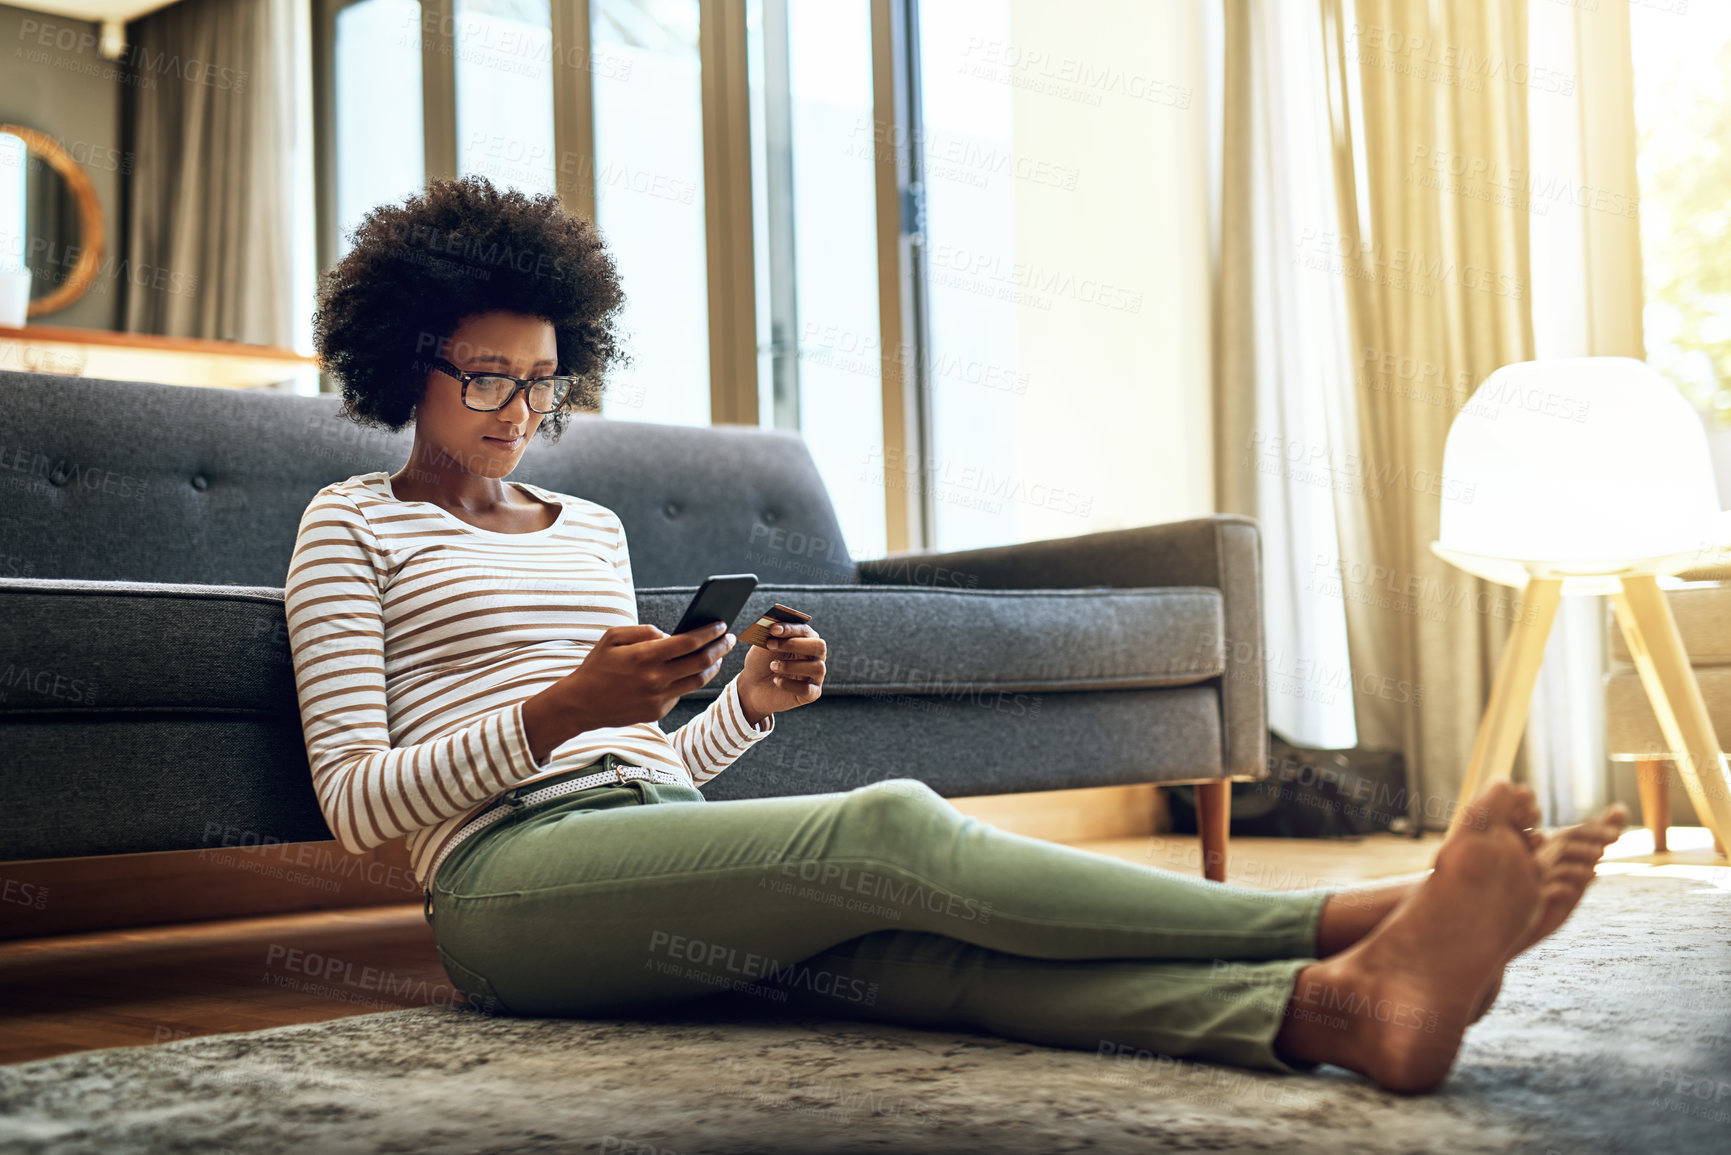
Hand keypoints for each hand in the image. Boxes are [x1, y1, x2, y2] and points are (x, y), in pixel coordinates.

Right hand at [520, 621, 734, 762]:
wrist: (580, 704)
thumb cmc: (597, 665)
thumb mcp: (613, 637)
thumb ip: (644, 630)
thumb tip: (671, 635)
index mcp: (644, 656)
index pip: (689, 642)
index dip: (709, 632)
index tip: (721, 624)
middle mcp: (655, 679)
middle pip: (701, 662)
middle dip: (720, 648)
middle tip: (728, 639)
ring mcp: (658, 698)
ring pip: (697, 681)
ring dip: (713, 666)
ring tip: (717, 655)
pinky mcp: (657, 712)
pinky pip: (680, 694)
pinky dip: (688, 680)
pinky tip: (692, 671)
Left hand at [738, 622, 825, 725]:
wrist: (753, 687)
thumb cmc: (761, 663)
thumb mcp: (763, 645)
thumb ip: (771, 635)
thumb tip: (775, 624)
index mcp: (806, 641)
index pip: (805, 631)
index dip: (790, 628)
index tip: (773, 629)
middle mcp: (815, 657)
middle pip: (819, 646)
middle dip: (794, 644)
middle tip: (771, 645)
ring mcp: (815, 676)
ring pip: (817, 667)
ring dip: (791, 665)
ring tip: (772, 666)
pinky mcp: (811, 693)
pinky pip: (808, 689)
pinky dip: (790, 684)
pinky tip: (777, 681)